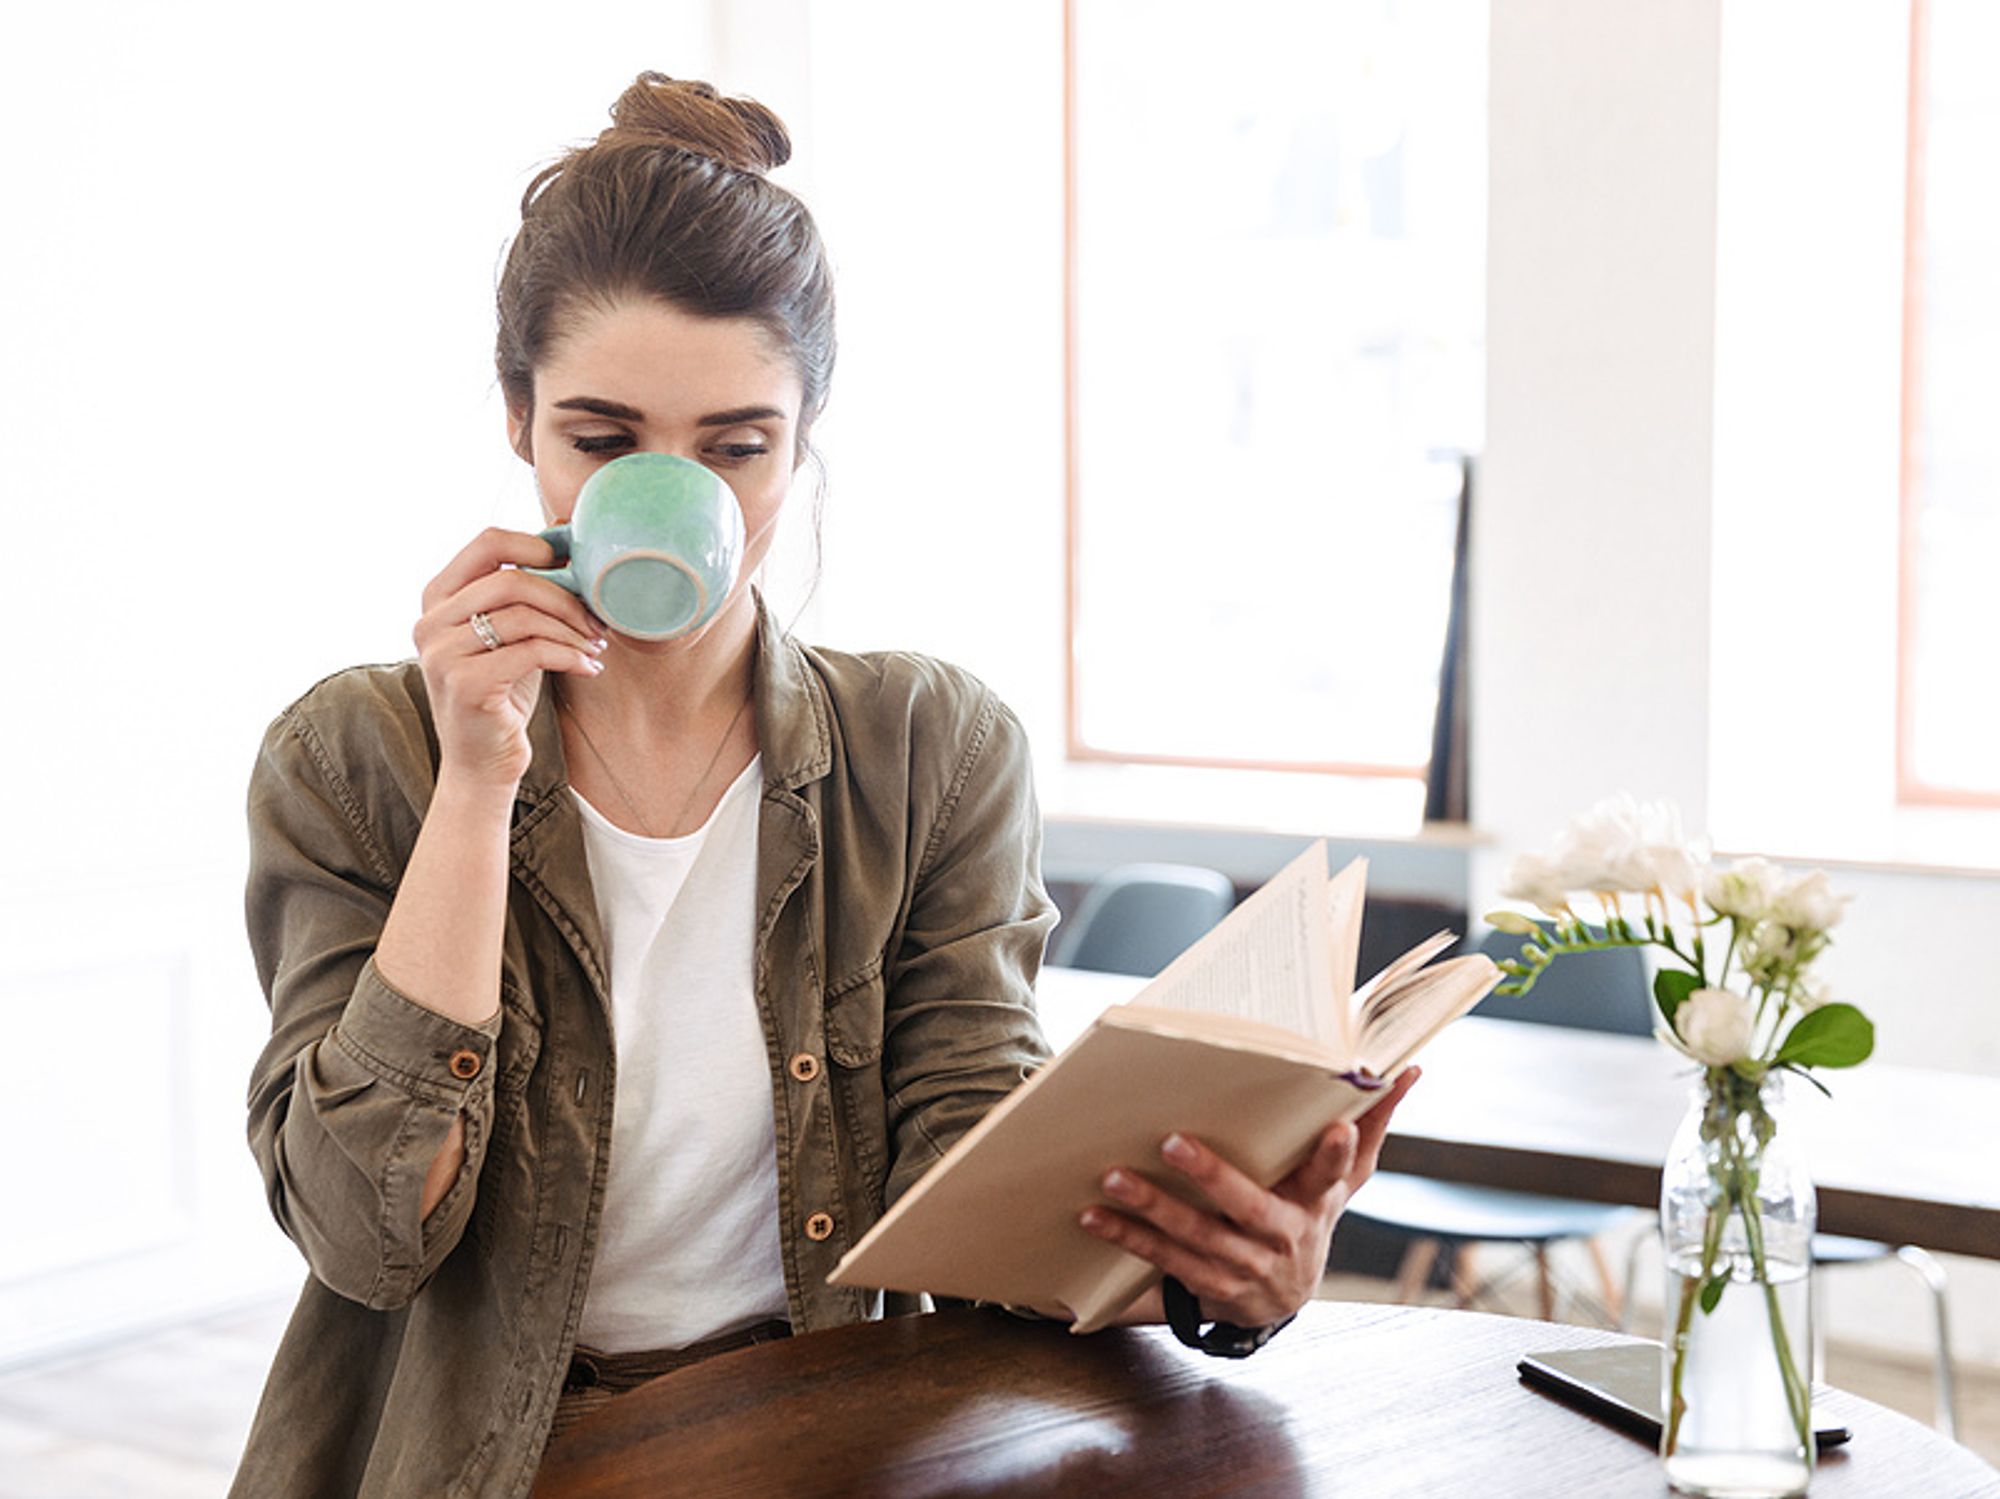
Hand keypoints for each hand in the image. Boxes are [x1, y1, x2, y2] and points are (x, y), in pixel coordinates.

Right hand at [412, 528, 608, 788]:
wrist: (481, 764)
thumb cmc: (501, 693)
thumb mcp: (508, 634)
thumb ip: (521, 593)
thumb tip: (567, 537)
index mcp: (438, 598)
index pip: (487, 542)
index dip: (537, 545)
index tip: (575, 569)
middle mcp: (430, 621)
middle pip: (512, 579)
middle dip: (566, 598)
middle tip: (597, 622)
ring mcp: (442, 653)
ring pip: (524, 616)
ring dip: (572, 630)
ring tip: (596, 647)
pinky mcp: (465, 684)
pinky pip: (532, 651)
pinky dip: (570, 656)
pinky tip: (589, 667)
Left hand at [1079, 1067, 1419, 1329]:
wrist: (1285, 1298)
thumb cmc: (1310, 1213)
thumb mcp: (1344, 1178)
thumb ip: (1373, 1125)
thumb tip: (1408, 1070)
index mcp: (1318, 1202)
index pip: (1333, 1175)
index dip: (1333, 1155)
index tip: (1335, 1126)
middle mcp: (1286, 1237)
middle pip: (1250, 1207)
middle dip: (1213, 1176)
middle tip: (1172, 1143)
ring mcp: (1248, 1267)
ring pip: (1198, 1238)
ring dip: (1153, 1208)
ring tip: (1115, 1176)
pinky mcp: (1212, 1287)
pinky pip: (1166, 1261)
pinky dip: (1130, 1238)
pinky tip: (1095, 1214)